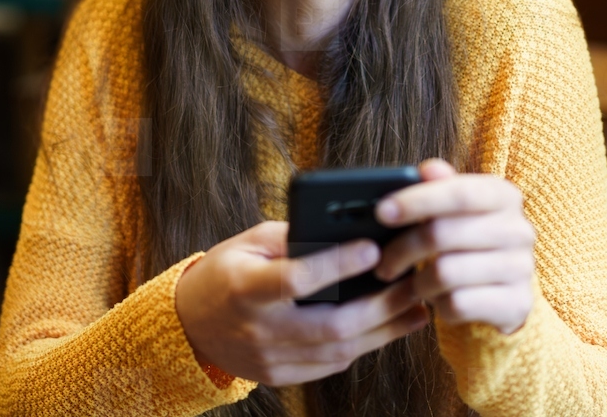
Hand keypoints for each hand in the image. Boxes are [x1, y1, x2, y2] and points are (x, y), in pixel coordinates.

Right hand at [174, 220, 430, 387]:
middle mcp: (258, 329)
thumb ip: (293, 236)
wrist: (190, 325)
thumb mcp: (249, 241)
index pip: (297, 279)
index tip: (372, 248)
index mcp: (245, 288)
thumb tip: (344, 230)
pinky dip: (362, 345)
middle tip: (414, 285)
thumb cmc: (226, 271)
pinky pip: (331, 365)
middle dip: (380, 307)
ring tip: (416, 308)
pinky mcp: (279, 376)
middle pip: (330, 325)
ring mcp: (269, 359)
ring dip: (383, 331)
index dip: (338, 265)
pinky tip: (387, 327)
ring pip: (338, 351)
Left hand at [371, 158, 534, 335]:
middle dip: (402, 249)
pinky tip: (436, 300)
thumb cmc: (467, 243)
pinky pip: (458, 304)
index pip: (459, 193)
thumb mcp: (455, 211)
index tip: (382, 212)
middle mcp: (519, 229)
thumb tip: (427, 169)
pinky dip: (438, 304)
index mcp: (503, 196)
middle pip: (443, 234)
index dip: (417, 201)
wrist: (502, 293)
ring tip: (410, 283)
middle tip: (383, 263)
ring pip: (446, 273)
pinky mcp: (517, 304)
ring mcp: (522, 268)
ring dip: (417, 281)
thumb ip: (440, 188)